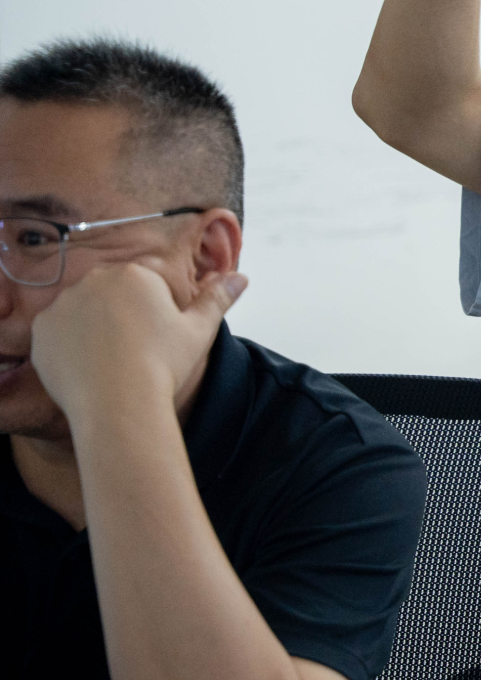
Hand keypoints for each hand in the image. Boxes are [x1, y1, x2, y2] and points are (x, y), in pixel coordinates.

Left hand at [30, 265, 247, 421]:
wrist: (119, 404)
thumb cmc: (163, 366)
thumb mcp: (199, 330)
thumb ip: (217, 298)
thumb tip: (240, 277)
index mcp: (135, 275)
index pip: (148, 283)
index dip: (158, 310)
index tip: (160, 336)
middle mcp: (94, 281)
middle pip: (114, 293)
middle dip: (125, 314)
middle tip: (139, 349)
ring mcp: (63, 304)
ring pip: (85, 311)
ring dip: (96, 327)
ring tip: (114, 360)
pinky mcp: (42, 330)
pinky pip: (59, 332)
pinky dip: (72, 345)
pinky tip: (91, 366)